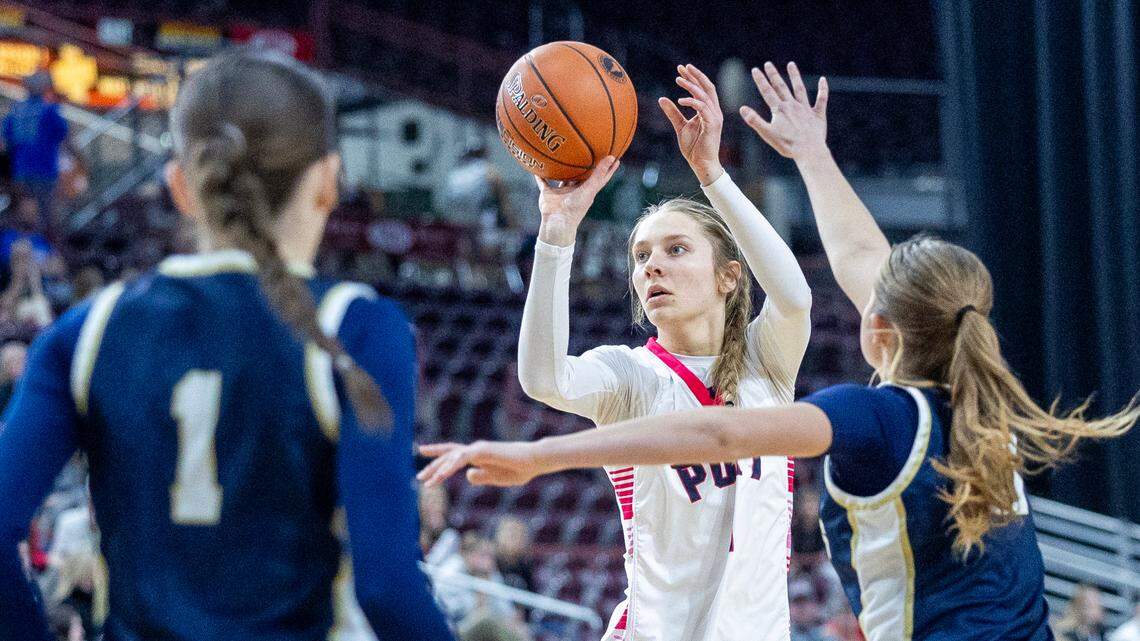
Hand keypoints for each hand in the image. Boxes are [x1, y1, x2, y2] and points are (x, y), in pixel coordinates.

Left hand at [417, 440, 549, 486]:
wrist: (534, 461)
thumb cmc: (519, 469)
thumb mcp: (496, 478)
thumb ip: (482, 477)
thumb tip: (467, 475)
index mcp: (479, 456)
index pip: (454, 454)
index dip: (439, 457)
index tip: (424, 457)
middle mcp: (476, 450)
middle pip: (449, 455)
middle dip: (433, 466)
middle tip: (419, 477)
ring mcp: (478, 449)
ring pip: (452, 457)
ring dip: (438, 469)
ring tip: (427, 481)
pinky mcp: (482, 452)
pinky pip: (461, 459)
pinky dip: (449, 467)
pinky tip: (440, 475)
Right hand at [535, 156, 619, 246]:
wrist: (557, 221)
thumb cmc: (576, 206)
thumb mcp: (590, 188)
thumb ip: (599, 173)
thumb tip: (612, 157)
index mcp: (587, 189)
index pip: (600, 176)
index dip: (607, 167)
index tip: (614, 157)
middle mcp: (575, 189)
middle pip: (581, 174)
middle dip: (584, 164)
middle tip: (587, 150)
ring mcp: (561, 191)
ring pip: (562, 176)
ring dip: (561, 168)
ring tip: (561, 154)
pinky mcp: (548, 193)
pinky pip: (542, 182)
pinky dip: (539, 175)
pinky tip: (537, 165)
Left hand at [659, 64, 723, 185]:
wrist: (701, 164)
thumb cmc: (693, 147)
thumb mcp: (680, 126)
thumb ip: (673, 112)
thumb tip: (662, 99)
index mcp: (708, 111)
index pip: (703, 89)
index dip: (693, 77)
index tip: (681, 69)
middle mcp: (714, 112)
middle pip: (707, 87)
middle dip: (695, 75)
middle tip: (682, 67)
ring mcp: (715, 118)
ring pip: (704, 95)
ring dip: (691, 86)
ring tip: (678, 80)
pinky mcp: (712, 125)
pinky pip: (702, 109)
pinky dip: (692, 102)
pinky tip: (680, 100)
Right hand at [740, 61, 828, 162]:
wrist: (809, 150)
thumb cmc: (787, 145)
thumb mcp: (767, 134)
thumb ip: (754, 120)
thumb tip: (742, 108)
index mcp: (779, 110)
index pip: (767, 92)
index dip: (760, 80)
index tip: (755, 70)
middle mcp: (792, 105)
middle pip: (781, 87)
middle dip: (773, 75)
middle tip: (768, 64)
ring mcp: (805, 109)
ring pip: (799, 88)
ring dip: (794, 76)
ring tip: (791, 64)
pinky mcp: (817, 115)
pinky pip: (821, 99)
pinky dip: (822, 89)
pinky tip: (823, 80)